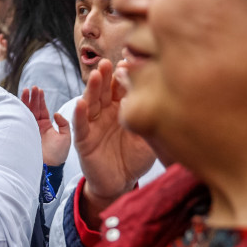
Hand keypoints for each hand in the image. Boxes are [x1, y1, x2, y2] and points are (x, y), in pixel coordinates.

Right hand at [21, 86, 70, 165]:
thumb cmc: (58, 155)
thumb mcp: (66, 137)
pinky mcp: (23, 133)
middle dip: (32, 97)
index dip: (40, 99)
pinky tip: (18, 102)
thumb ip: (63, 123)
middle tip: (32, 88)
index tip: (39, 90)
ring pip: (26, 112)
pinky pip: (20, 120)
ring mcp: (29, 129)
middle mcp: (37, 126)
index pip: (42, 109)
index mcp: (46, 125)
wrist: (49, 167)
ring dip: (25, 101)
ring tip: (25, 90)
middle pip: (33, 108)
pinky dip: (19, 111)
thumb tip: (56, 113)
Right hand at [74, 59, 156, 228]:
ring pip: (91, 102)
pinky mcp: (84, 139)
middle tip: (110, 62)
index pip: (121, 87)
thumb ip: (153, 118)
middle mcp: (106, 112)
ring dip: (92, 88)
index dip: (125, 76)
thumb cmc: (136, 159)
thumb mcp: (150, 137)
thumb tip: (167, 98)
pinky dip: (79, 114)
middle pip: (105, 89)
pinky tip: (81, 103)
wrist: (121, 183)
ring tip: (96, 75)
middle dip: (106, 75)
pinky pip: (80, 125)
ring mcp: (94, 124)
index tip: (132, 63)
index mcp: (122, 108)